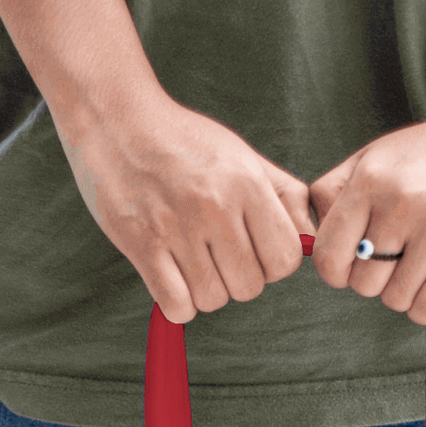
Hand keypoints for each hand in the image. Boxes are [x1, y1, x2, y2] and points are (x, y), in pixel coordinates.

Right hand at [62, 91, 313, 323]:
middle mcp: (216, 206)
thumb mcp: (241, 155)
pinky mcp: (142, 245)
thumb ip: (283, 195)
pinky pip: (177, 307)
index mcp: (246, 184)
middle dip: (236, 279)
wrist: (115, 119)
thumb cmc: (183, 142)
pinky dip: (177, 303)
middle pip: (249, 287)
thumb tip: (311, 236)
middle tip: (215, 254)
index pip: (284, 260)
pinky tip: (172, 277)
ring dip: (204, 291)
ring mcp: (177, 228)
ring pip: (213, 300)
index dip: (271, 264)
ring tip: (190, 259)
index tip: (251, 250)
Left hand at [309, 100, 425, 324]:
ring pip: (395, 300)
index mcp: (369, 180)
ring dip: (403, 292)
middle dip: (374, 280)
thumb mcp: (375, 156)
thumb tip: (307, 239)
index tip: (352, 263)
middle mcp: (399, 203)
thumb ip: (333, 191)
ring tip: (418, 263)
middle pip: (362, 285)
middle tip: (394, 258)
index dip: (336, 271)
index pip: (328, 257)